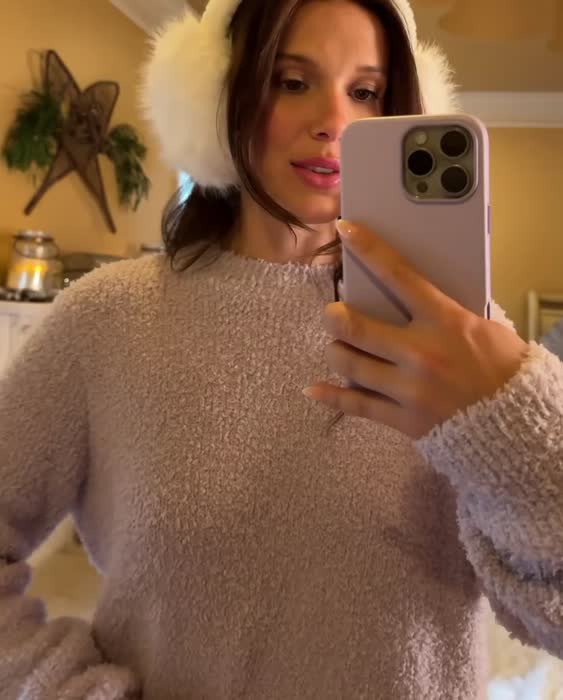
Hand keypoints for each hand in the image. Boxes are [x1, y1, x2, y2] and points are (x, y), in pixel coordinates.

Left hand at [303, 220, 528, 439]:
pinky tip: (314, 389)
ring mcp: (409, 389)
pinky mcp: (404, 419)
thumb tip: (413, 298)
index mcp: (445, 322)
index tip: (345, 229)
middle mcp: (421, 353)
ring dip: (337, 352)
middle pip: (358, 328)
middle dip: (336, 318)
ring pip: (351, 365)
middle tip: (331, 314)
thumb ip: (444, 313)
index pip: (399, 276)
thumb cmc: (502, 368)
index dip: (368, 248)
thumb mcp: (481, 326)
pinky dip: (332, 396)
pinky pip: (358, 406)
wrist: (518, 421)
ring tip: (337, 347)